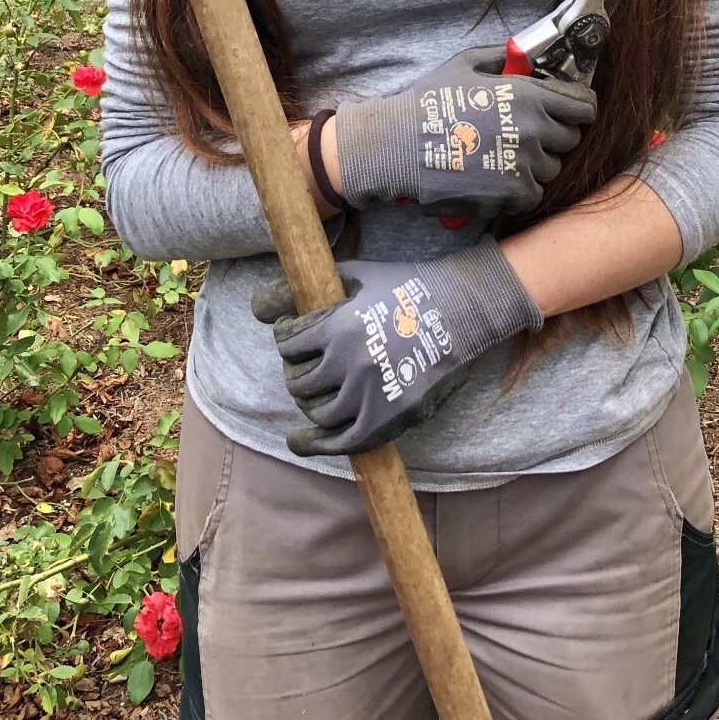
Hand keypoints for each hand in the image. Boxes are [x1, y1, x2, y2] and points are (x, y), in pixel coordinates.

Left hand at [252, 240, 542, 454]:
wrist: (461, 312)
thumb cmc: (406, 287)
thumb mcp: (355, 275)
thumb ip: (305, 288)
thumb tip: (257, 306)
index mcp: (339, 327)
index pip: (288, 344)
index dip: (287, 339)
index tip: (294, 338)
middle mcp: (351, 364)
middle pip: (298, 380)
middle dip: (297, 371)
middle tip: (308, 364)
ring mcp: (370, 395)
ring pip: (316, 411)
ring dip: (309, 400)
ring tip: (314, 392)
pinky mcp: (388, 419)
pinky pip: (341, 442)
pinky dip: (313, 444)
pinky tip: (297, 441)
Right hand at [334, 48, 595, 217]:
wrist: (398, 148)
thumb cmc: (429, 104)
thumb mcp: (464, 66)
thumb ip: (502, 58)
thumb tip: (526, 55)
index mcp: (527, 96)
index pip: (583, 106)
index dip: (579, 108)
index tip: (571, 111)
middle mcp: (534, 130)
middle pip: (571, 138)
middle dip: (556, 134)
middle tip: (530, 133)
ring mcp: (525, 165)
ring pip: (553, 167)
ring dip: (537, 162)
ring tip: (506, 156)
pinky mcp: (513, 195)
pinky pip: (535, 192)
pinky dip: (522, 187)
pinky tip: (498, 176)